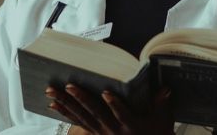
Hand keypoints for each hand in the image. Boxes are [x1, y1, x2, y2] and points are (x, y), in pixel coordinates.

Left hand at [45, 84, 173, 134]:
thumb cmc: (155, 133)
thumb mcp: (162, 120)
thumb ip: (161, 103)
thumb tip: (164, 89)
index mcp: (131, 126)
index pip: (122, 114)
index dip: (114, 104)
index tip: (106, 93)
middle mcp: (114, 131)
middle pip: (95, 113)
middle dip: (81, 98)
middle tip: (69, 85)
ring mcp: (102, 132)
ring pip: (82, 117)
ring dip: (66, 103)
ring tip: (52, 92)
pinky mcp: (95, 133)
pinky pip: (77, 122)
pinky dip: (65, 113)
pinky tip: (53, 105)